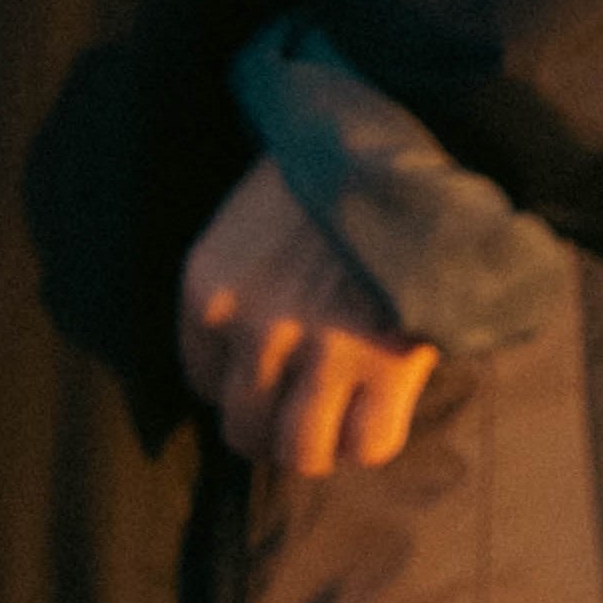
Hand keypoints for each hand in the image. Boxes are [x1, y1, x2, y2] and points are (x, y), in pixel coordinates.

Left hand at [179, 157, 439, 476]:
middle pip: (246, 431)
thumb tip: (238, 372)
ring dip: (320, 443)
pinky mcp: (387, 365)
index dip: (237, 383)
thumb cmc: (317, 179)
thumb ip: (234, 294)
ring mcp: (323, 351)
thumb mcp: (246, 223)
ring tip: (338, 417)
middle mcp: (256, 328)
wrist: (400, 149)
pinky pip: (368, 446)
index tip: (265, 372)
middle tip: (302, 403)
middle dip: (274, 425)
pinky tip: (380, 403)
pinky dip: (373, 437)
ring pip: (302, 453)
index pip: (201, 384)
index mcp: (207, 289)